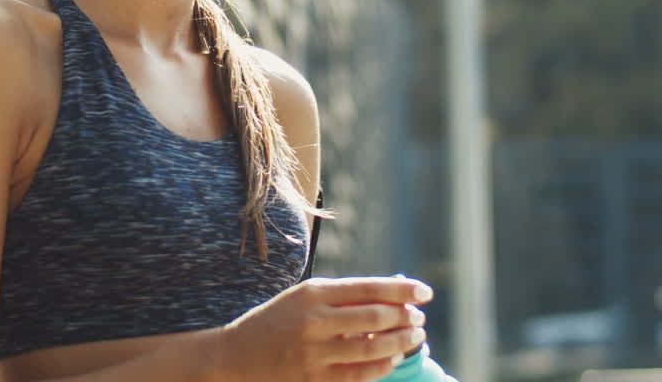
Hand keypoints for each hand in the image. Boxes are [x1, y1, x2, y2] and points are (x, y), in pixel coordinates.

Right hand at [214, 276, 431, 381]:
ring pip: (373, 348)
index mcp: (312, 293)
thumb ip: (342, 297)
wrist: (236, 355)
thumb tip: (392, 297)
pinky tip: (393, 358)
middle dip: (405, 317)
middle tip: (419, 318)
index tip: (425, 292)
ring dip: (401, 342)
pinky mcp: (314, 380)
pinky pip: (359, 374)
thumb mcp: (303, 298)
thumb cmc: (277, 321)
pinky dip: (382, 365)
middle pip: (376, 317)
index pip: (369, 288)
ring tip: (414, 336)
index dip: (403, 289)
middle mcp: (314, 321)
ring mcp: (314, 353)